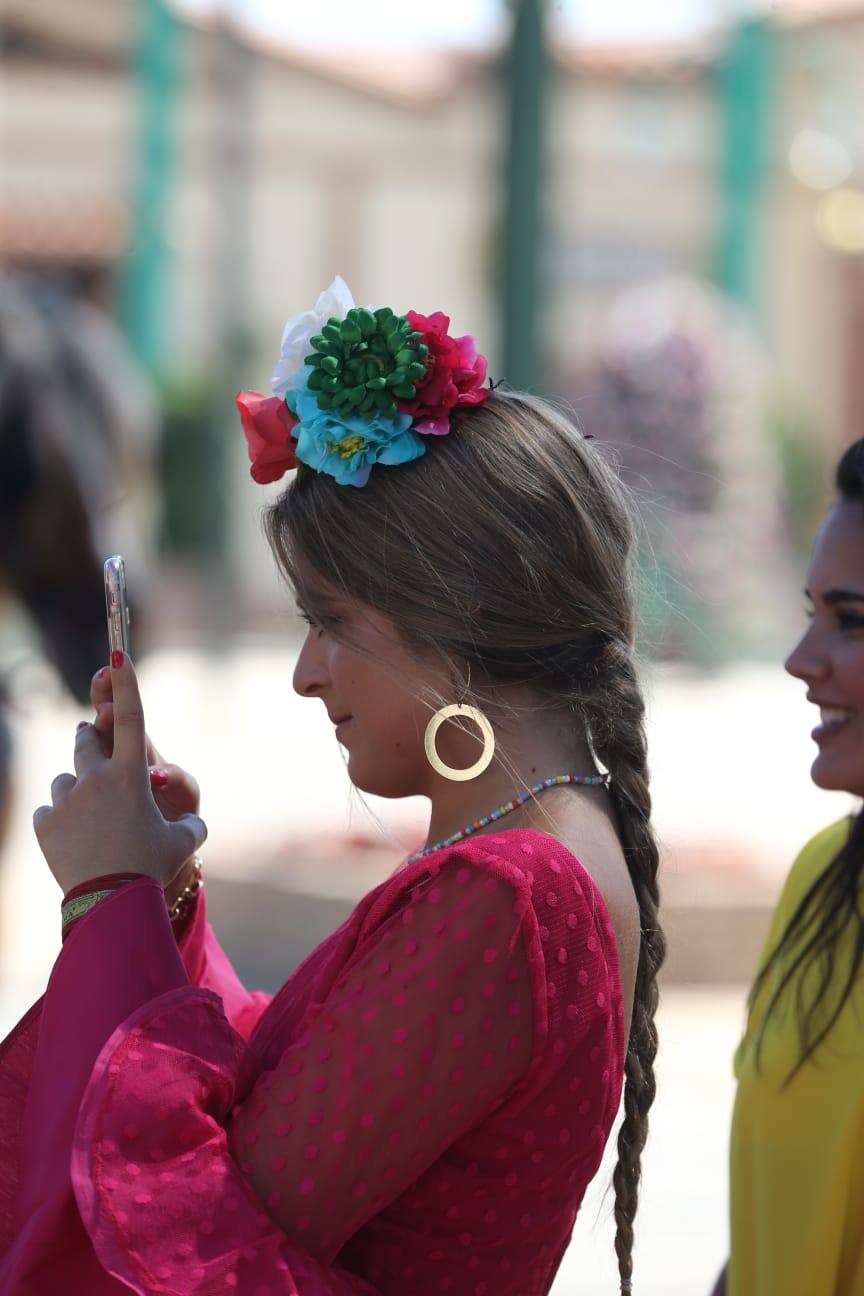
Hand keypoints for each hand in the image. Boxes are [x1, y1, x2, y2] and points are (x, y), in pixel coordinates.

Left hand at [33, 653, 206, 896]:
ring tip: (89, 818)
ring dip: (76, 790)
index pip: (132, 718)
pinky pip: (49, 813)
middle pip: (86, 740)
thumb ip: (189, 824)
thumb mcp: (184, 843)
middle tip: (94, 741)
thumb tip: (193, 824)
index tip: (118, 653)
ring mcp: (66, 801)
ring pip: (65, 780)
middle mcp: (96, 779)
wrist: (112, 904)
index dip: (127, 684)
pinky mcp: (45, 824)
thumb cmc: (153, 868)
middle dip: (91, 738)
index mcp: (132, 776)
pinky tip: (74, 842)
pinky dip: (59, 822)